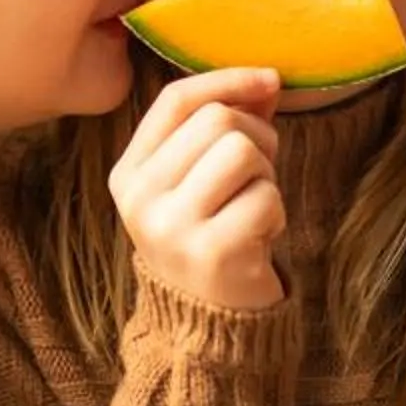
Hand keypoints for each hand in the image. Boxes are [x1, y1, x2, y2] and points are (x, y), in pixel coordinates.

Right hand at [109, 68, 286, 311]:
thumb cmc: (211, 236)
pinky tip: (259, 236)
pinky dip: (276, 212)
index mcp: (129, 173)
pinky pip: (265, 197)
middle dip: (257, 137)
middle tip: (257, 174)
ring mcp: (171, 227)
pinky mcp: (211, 253)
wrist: (209, 326)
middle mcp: (141, 198)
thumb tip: (265, 81)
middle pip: (217, 119)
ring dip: (267, 174)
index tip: (270, 79)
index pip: (176, 100)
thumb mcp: (201, 179)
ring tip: (255, 205)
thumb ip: (224, 127)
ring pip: (242, 152)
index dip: (228, 79)